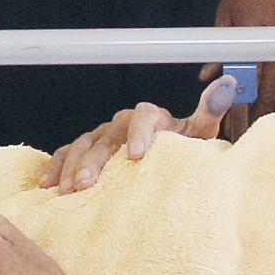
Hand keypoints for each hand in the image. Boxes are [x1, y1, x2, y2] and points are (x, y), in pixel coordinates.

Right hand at [42, 89, 224, 191]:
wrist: (167, 159)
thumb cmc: (183, 150)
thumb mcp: (200, 134)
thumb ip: (209, 111)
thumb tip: (226, 84)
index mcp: (152, 117)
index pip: (144, 116)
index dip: (139, 133)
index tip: (137, 156)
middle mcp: (123, 123)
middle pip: (106, 136)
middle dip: (95, 160)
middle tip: (88, 184)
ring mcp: (102, 136)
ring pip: (83, 145)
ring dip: (73, 167)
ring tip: (68, 191)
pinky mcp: (86, 149)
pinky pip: (66, 153)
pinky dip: (56, 167)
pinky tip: (48, 186)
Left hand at [209, 0, 274, 121]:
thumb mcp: (225, 13)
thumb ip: (219, 47)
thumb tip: (207, 75)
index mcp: (255, 37)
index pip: (251, 82)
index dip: (245, 106)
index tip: (236, 122)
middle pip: (274, 90)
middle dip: (264, 114)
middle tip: (253, 131)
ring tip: (271, 124)